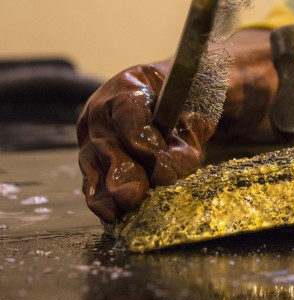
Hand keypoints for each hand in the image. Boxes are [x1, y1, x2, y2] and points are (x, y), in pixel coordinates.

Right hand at [76, 63, 214, 222]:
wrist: (175, 95)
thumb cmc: (187, 98)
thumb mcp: (196, 108)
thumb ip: (186, 136)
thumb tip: (170, 170)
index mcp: (130, 86)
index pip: (129, 111)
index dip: (140, 139)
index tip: (159, 163)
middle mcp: (104, 110)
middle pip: (107, 141)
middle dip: (122, 171)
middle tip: (133, 195)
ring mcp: (94, 132)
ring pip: (92, 161)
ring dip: (107, 189)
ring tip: (121, 208)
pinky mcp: (93, 155)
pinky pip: (91, 177)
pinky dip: (100, 197)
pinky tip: (110, 213)